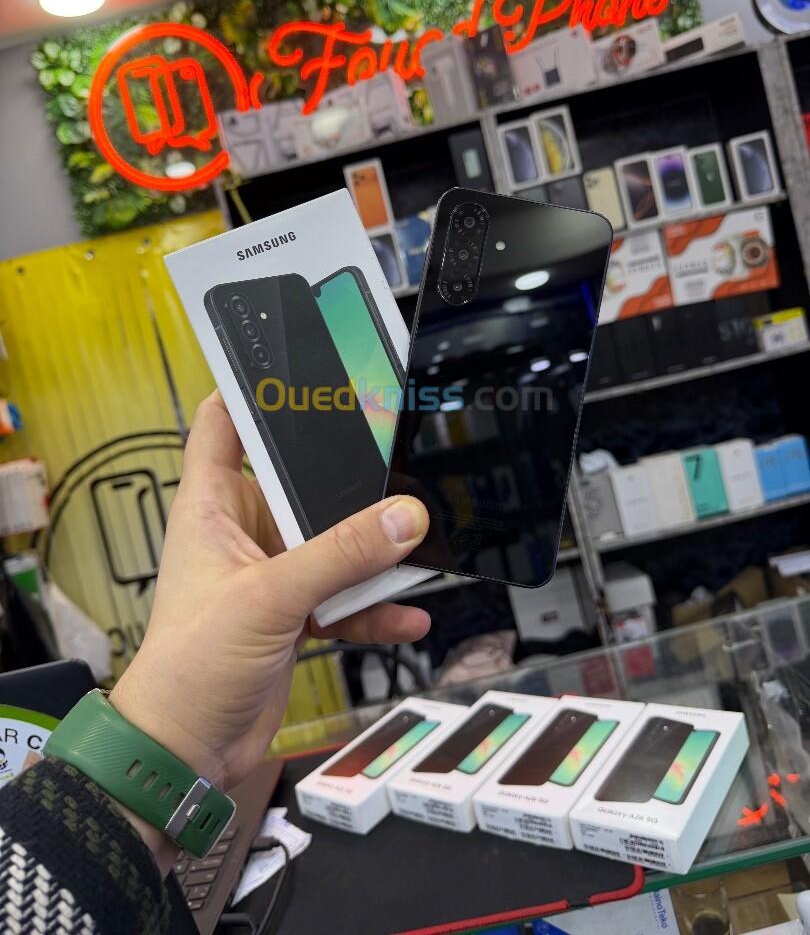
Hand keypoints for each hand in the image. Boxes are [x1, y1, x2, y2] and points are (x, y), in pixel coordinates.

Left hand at [110, 391, 429, 806]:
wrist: (186, 751)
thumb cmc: (188, 667)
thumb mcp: (269, 597)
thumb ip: (340, 556)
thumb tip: (403, 518)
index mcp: (211, 507)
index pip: (222, 425)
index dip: (252, 392)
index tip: (300, 369)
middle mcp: (241, 532)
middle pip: (298, 484)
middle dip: (346, 482)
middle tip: (395, 460)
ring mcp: (270, 574)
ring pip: (331, 542)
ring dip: (370, 549)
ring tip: (418, 544)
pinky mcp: (292, 614)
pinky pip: (344, 595)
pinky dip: (374, 605)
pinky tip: (408, 613)